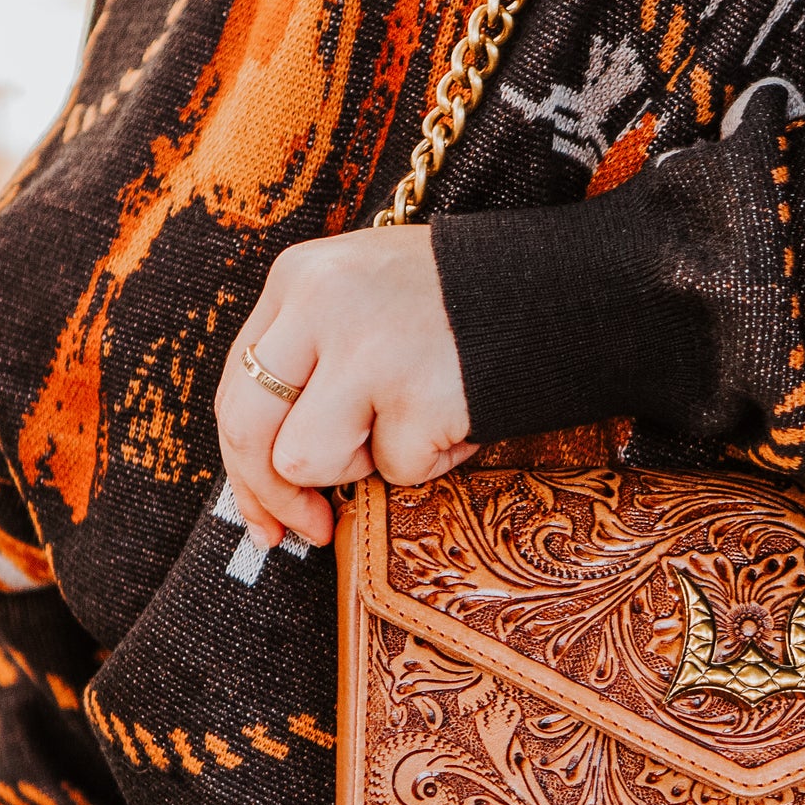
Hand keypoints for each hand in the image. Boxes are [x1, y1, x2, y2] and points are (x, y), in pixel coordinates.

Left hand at [215, 226, 475, 548]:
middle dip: (271, 493)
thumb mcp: (365, 297)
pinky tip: (458, 417)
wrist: (566, 291)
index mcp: (301, 277)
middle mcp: (322, 306)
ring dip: (363, 466)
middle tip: (304, 527)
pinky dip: (431, 459)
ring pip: (308, 458)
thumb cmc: (462, 308)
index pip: (238, 384)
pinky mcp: (418, 395)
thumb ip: (312, 355)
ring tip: (415, 424)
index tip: (264, 510)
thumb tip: (270, 462)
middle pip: (250, 427)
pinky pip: (394, 468)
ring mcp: (368, 351)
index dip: (243, 459)